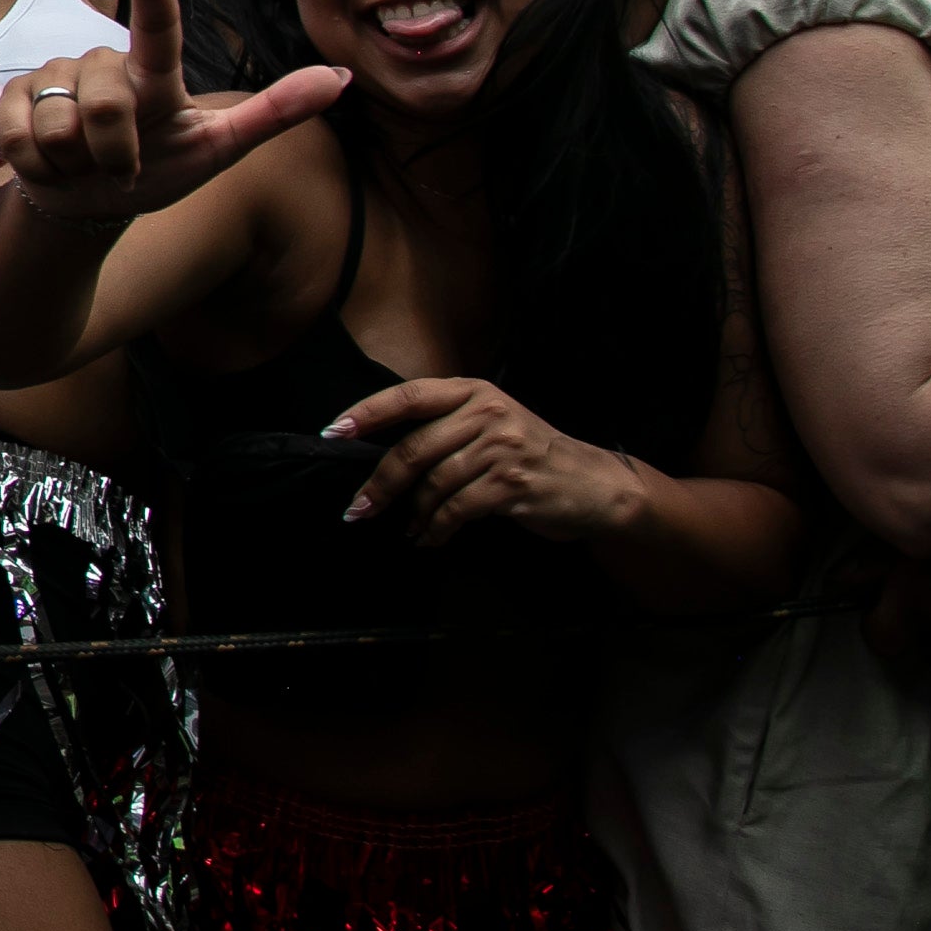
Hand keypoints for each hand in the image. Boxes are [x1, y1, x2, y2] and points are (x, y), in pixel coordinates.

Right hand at [0, 0, 349, 220]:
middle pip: (105, 104)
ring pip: (61, 124)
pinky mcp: (12, 103)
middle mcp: (103, 66)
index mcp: (154, 76)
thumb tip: (343, 76)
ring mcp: (53, 80)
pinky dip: (39, 167)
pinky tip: (50, 165)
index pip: (158, 30)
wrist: (89, 203)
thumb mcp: (219, 149)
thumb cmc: (159, 170)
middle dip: (115, 152)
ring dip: (76, 162)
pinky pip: (22, 136)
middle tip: (121, 168)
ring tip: (83, 163)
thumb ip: (274, 112)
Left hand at [330, 377, 645, 544]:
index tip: (333, 432)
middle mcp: (486, 413)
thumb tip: (382, 455)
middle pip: (413, 448)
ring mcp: (501, 448)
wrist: (597, 484)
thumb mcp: (491, 424)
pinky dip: (437, 528)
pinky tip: (429, 538)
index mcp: (473, 392)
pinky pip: (456, 510)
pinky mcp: (512, 485)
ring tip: (405, 529)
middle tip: (357, 509)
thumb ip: (445, 428)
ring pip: (433, 484)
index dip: (366, 413)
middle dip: (379, 484)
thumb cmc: (531, 456)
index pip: (407, 396)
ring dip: (413, 514)